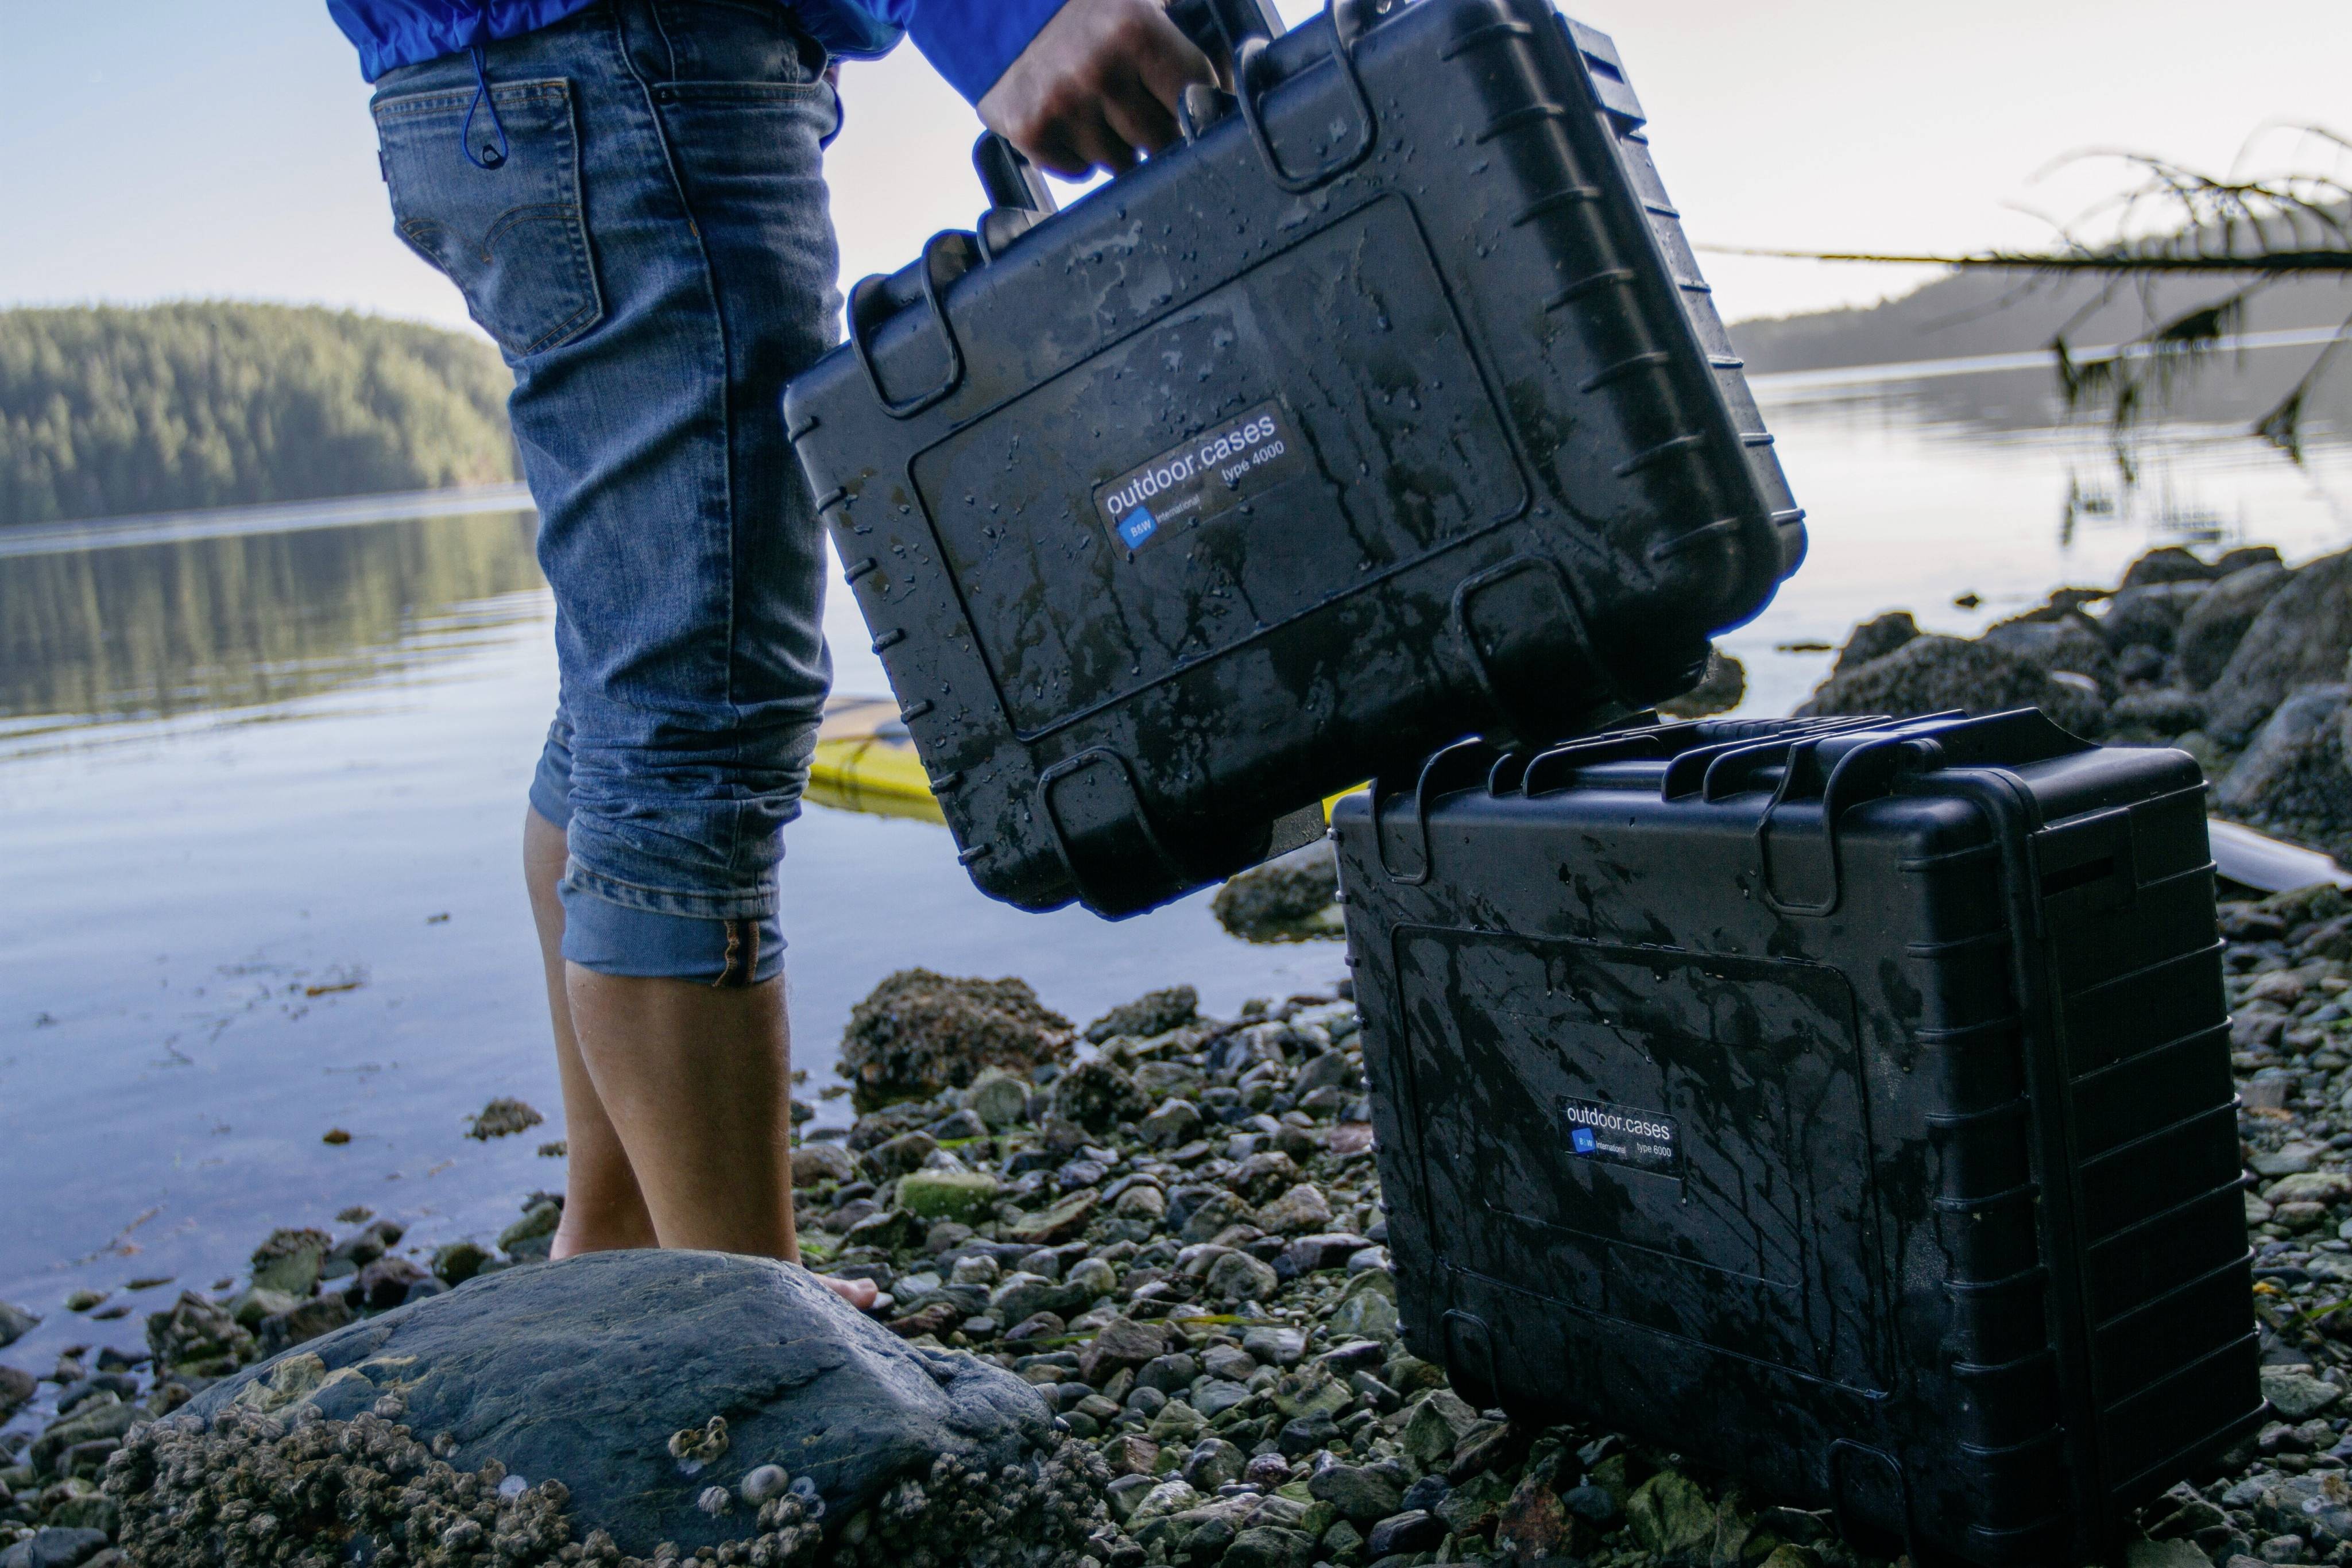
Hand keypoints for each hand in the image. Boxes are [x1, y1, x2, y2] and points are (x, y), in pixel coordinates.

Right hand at [978, 0, 1216, 178]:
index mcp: (1135, 30)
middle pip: (1161, 138)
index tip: (1192, 103)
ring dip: (1116, 142)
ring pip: (1120, 160)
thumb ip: (1185, 24)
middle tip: (1138, 101)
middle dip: (1156, 125)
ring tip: (1097, 104)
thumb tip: (1235, 79)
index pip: (1194, 95)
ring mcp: (1061, 104)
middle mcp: (1098, 70)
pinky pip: (1078, 171)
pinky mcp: (1029, 130)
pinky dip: (1078, 153)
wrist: (990, 2)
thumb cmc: (1074, 3)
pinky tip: (1069, 119)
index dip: (1196, 101)